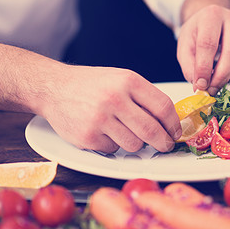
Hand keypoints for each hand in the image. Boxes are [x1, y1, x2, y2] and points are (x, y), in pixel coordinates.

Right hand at [41, 65, 180, 152]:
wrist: (54, 87)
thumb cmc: (92, 85)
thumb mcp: (122, 79)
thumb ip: (145, 97)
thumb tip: (169, 122)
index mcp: (128, 81)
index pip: (163, 107)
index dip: (173, 124)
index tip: (175, 132)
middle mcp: (115, 99)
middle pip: (152, 130)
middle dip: (163, 142)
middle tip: (165, 145)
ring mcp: (100, 119)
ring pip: (134, 144)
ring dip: (135, 143)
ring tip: (125, 131)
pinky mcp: (87, 136)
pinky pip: (113, 149)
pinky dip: (113, 144)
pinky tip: (104, 131)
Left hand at [177, 4, 229, 94]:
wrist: (211, 22)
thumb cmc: (198, 34)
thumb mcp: (185, 47)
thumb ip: (189, 66)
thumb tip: (201, 86)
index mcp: (212, 15)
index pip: (208, 44)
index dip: (204, 68)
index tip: (200, 85)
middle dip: (221, 76)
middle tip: (211, 90)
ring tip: (216, 82)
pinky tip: (227, 76)